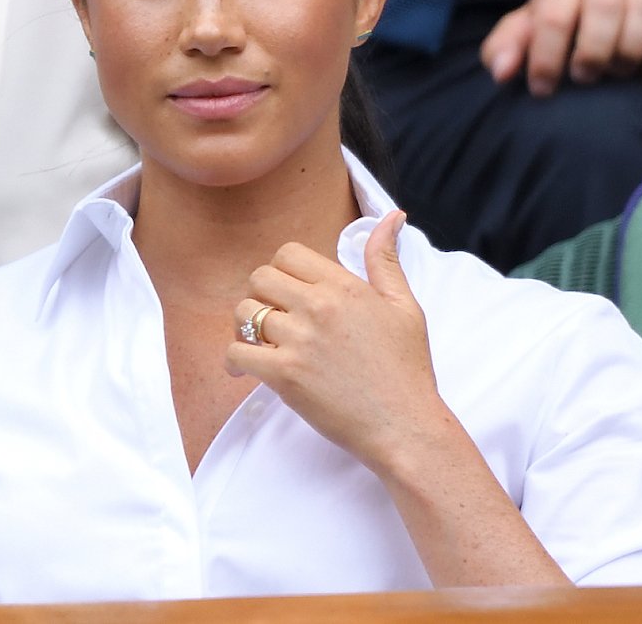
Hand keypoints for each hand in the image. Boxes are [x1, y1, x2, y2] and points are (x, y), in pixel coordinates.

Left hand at [224, 211, 440, 470]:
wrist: (404, 425)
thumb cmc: (406, 369)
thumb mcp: (404, 305)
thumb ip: (385, 259)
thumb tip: (392, 216)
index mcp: (344, 286)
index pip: (288, 254)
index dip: (283, 271)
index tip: (289, 293)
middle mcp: (319, 306)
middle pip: (260, 278)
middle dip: (261, 296)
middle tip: (272, 319)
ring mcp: (299, 340)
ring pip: (244, 313)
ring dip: (245, 327)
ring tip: (259, 343)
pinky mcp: (284, 375)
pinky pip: (236, 352)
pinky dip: (234, 361)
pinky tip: (246, 369)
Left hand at [481, 0, 641, 95]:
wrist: (615, 3)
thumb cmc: (564, 25)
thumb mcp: (529, 32)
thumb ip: (505, 48)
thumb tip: (502, 72)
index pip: (554, 16)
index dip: (545, 59)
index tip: (542, 89)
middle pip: (603, 8)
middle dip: (591, 53)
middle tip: (583, 77)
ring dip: (627, 55)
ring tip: (615, 74)